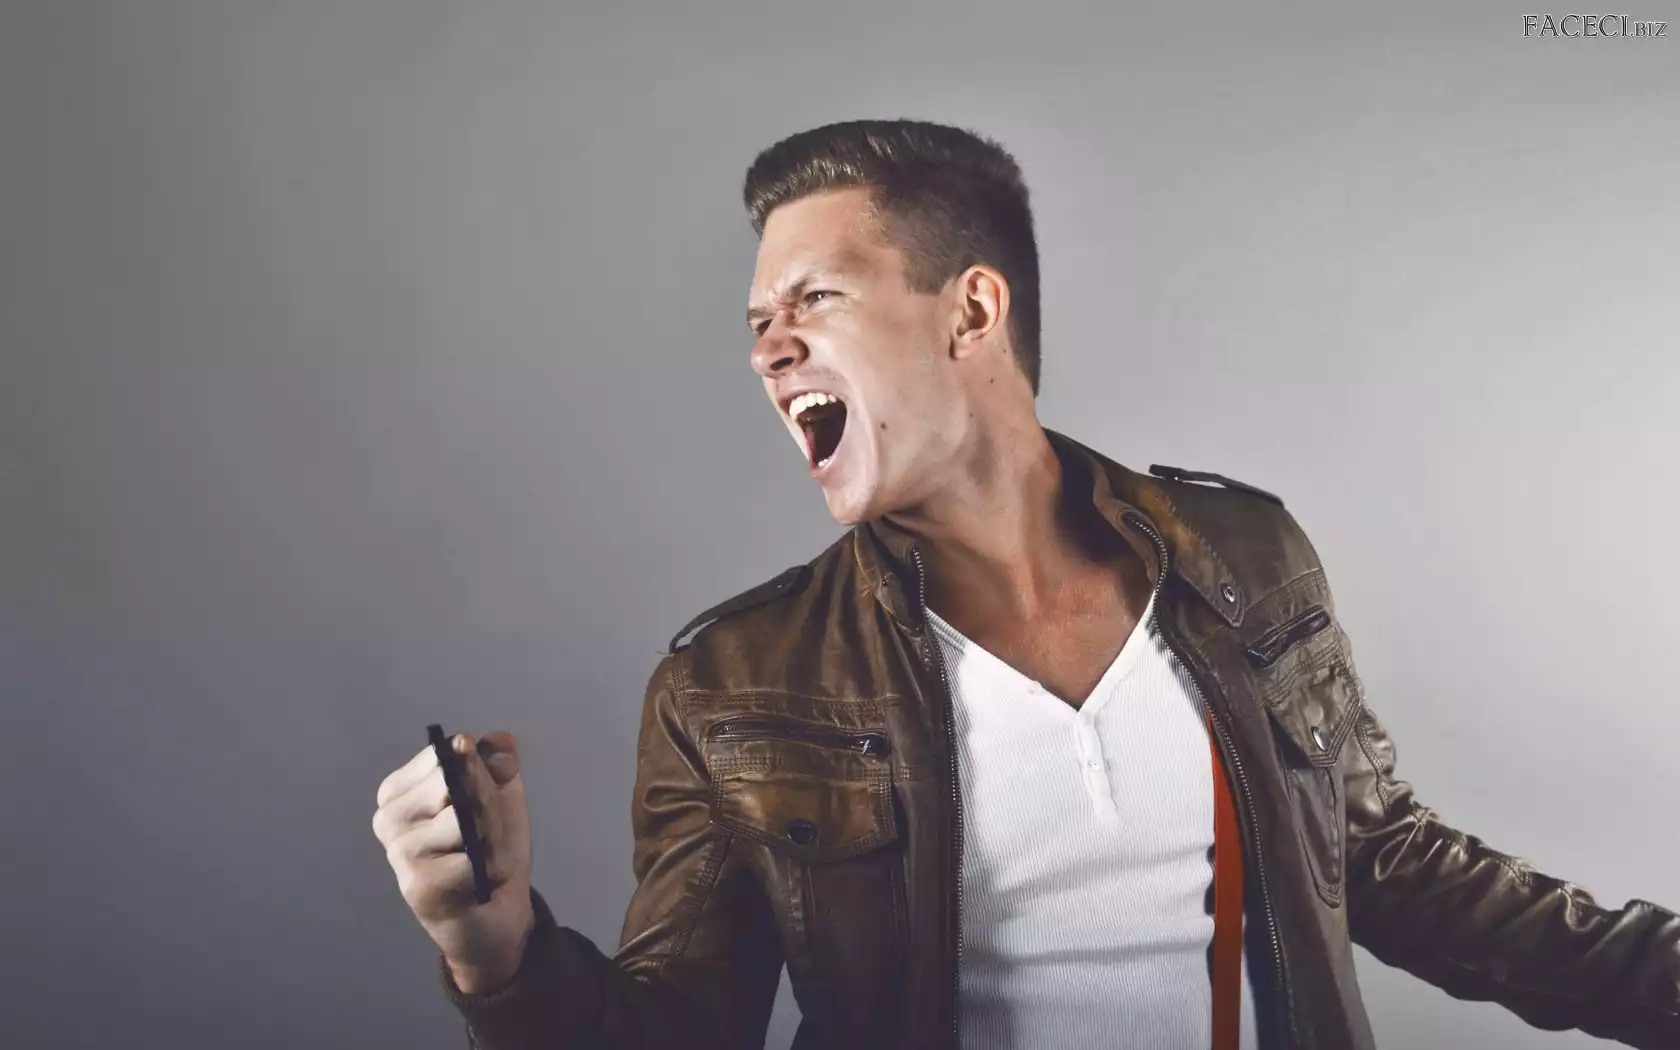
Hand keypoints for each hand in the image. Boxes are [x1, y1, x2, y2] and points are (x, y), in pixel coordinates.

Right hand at [372, 730, 534, 991]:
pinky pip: (469, 858)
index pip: (445, 754)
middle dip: (488, 804)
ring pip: (462, 818)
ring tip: (486, 855)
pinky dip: (490, 866)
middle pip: (453, 782)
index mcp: (399, 790)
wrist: (497, 910)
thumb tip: (499, 744)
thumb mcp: (499, 793)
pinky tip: (482, 879)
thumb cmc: (489, 846)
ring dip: (492, 836)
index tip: (482, 798)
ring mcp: (398, 852)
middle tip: (489, 833)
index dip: (480, 771)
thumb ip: (498, 761)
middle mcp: (388, 817)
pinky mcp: (417, 885)